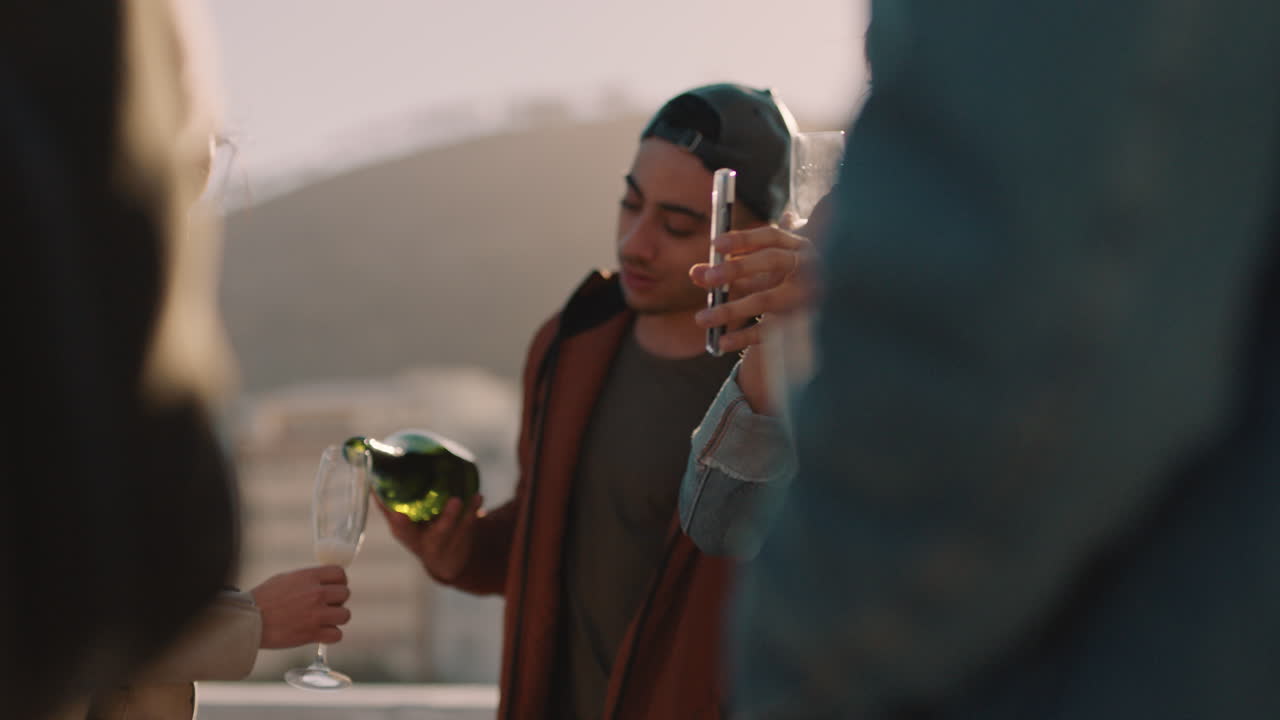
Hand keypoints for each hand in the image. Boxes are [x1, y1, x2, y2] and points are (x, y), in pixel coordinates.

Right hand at [250, 566, 351, 648]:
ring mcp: (316, 614)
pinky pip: (337, 635)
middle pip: (345, 594)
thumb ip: (305, 579)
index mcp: (309, 577)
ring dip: (336, 619)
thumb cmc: (262, 599)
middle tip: (326, 606)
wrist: (249, 621)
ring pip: (345, 615)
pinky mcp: (312, 633)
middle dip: (337, 600)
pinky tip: (321, 634)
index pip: (340, 573)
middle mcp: (316, 593)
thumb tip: (319, 582)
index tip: (334, 587)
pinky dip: (331, 636)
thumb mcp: (284, 579)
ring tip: (324, 621)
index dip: (339, 581)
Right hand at [378, 494, 484, 582]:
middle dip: (447, 519)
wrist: (447, 561)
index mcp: (409, 537)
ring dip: (466, 512)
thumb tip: (373, 482)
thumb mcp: (402, 527)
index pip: (403, 531)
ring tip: (473, 496)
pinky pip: (471, 524)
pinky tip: (478, 496)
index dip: (401, 524)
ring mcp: (449, 543)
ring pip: (459, 528)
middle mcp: (428, 543)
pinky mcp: (464, 538)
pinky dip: (475, 510)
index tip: (399, 515)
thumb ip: (388, 507)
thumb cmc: (419, 535)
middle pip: (440, 533)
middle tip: (455, 501)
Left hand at [690, 224, 817, 353]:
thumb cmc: (777, 284)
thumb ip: (725, 270)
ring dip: (731, 309)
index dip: (743, 239)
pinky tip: (722, 341)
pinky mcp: (799, 324)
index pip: (770, 235)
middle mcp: (805, 267)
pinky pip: (768, 330)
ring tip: (701, 318)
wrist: (819, 313)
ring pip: (766, 300)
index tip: (715, 244)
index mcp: (795, 247)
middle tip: (708, 277)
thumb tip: (695, 273)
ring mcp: (804, 296)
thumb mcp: (754, 275)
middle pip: (772, 260)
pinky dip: (744, 336)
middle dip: (738, 267)